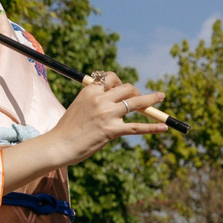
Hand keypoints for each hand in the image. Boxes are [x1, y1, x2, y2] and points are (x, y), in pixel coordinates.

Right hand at [16, 73, 166, 179]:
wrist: (59, 145)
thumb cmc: (67, 128)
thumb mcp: (78, 106)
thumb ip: (93, 99)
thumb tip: (109, 97)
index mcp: (89, 90)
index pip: (110, 77)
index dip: (119, 82)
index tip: (123, 89)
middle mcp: (100, 99)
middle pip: (126, 88)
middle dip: (135, 91)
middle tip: (138, 100)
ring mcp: (107, 114)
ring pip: (135, 102)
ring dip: (150, 99)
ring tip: (161, 97)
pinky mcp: (111, 131)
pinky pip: (136, 127)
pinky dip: (152, 127)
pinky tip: (163, 127)